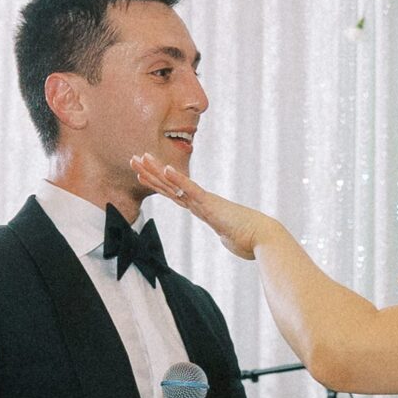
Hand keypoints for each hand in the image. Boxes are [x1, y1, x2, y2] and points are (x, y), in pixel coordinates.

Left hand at [129, 154, 276, 261]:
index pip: (174, 195)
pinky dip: (178, 180)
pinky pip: (191, 191)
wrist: (263, 238)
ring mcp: (204, 202)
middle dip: (150, 172)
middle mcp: (200, 203)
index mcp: (203, 210)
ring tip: (141, 158)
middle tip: (134, 158)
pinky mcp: (211, 205)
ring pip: (175, 185)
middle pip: (169, 186)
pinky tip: (166, 168)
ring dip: (156, 171)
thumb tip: (227, 238)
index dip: (158, 184)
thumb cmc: (249, 240)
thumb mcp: (230, 238)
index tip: (143, 174)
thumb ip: (225, 235)